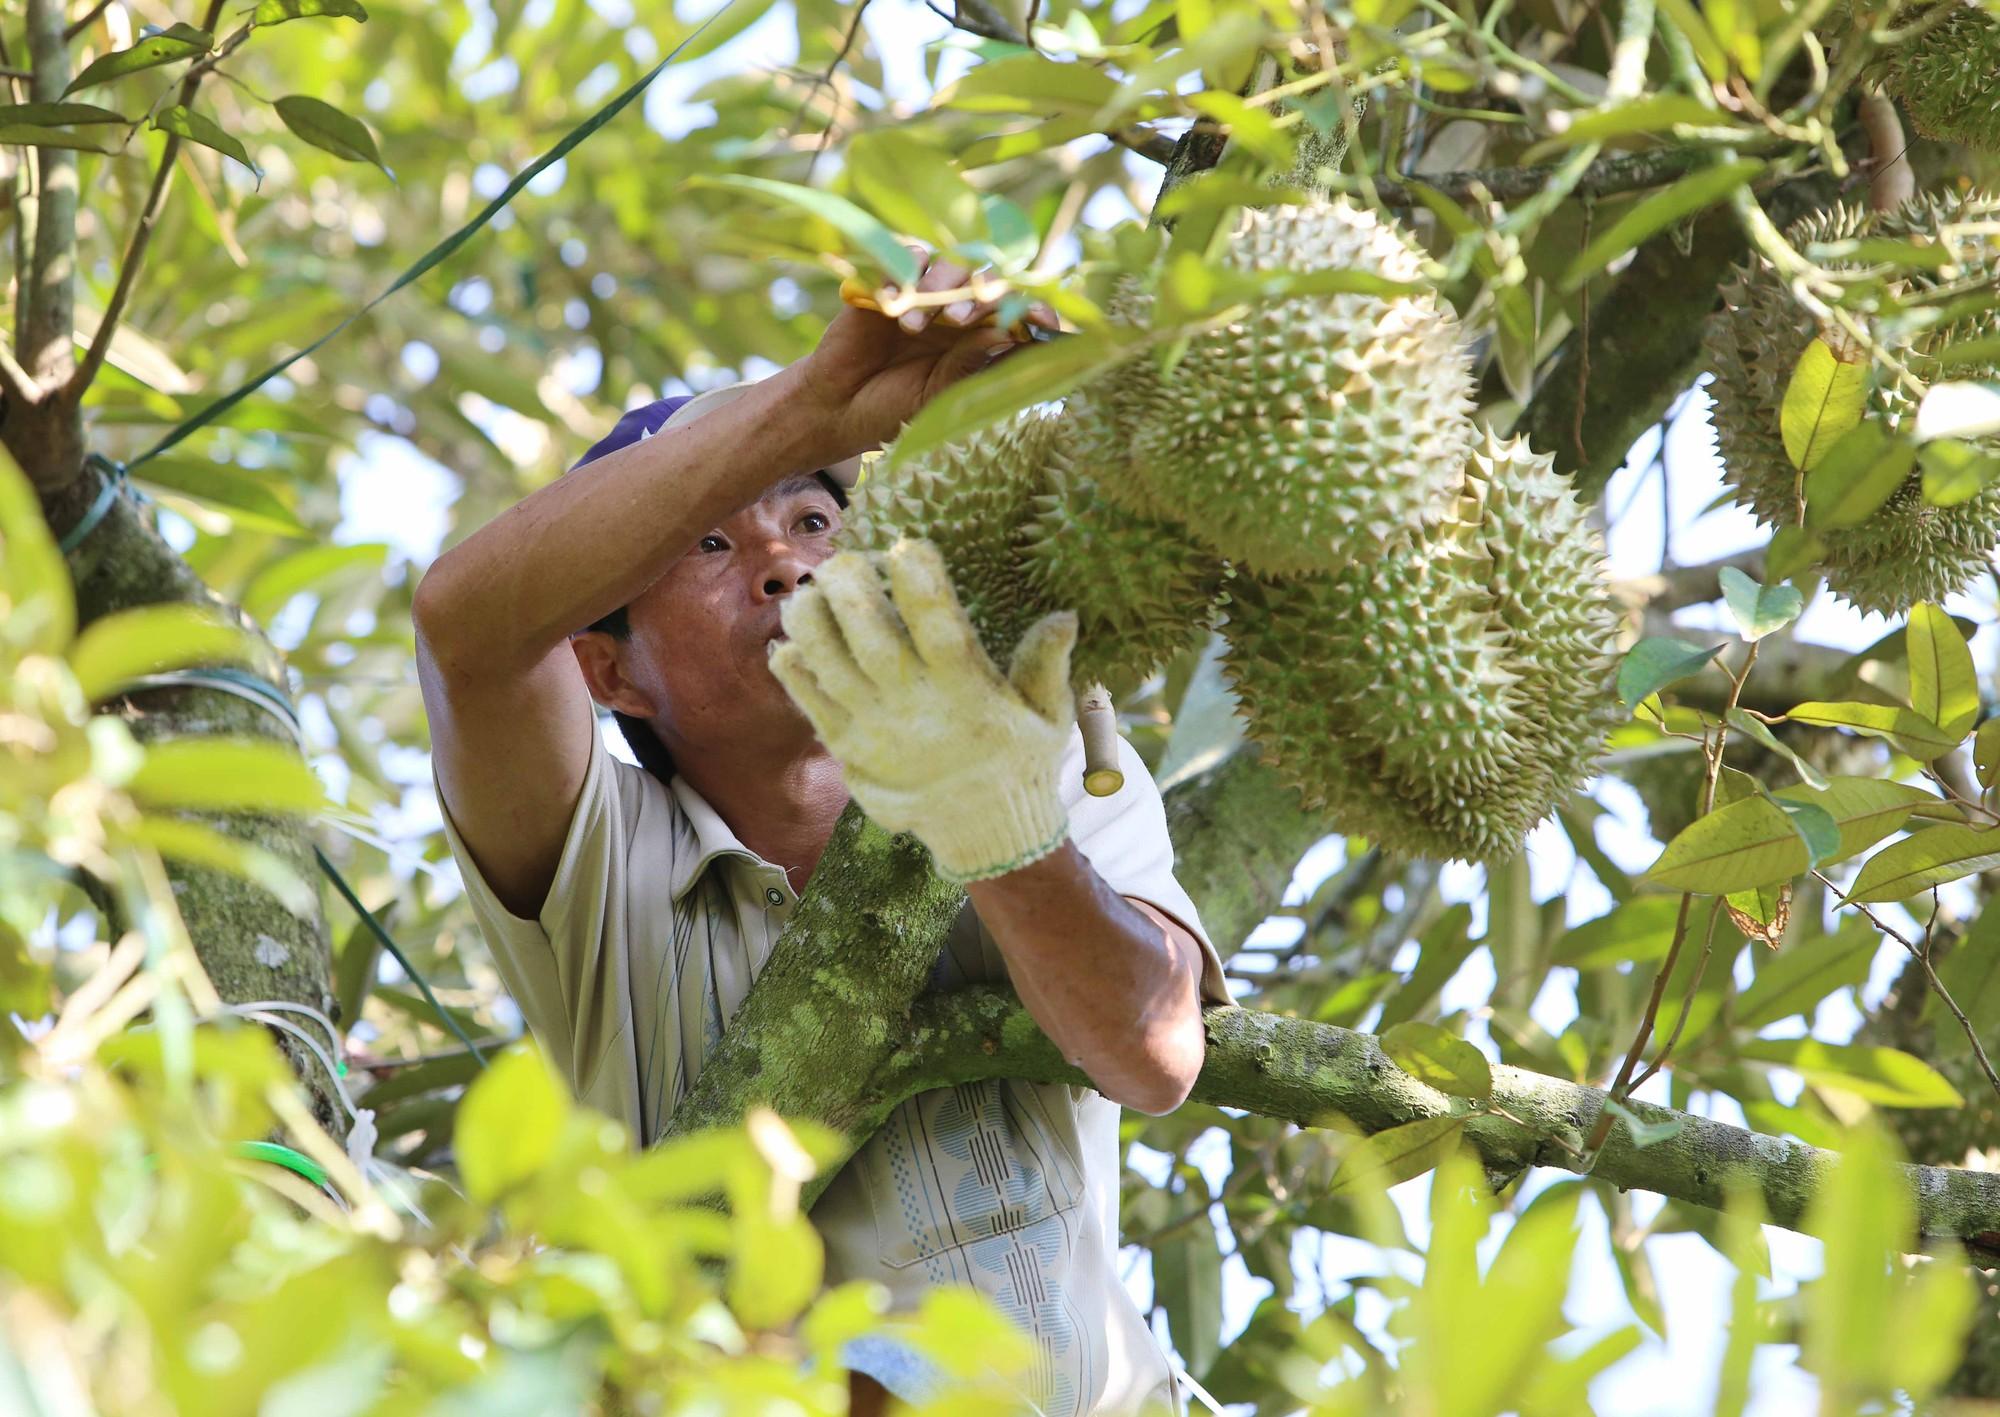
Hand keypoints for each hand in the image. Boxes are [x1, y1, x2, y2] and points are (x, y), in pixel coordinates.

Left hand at [766, 539, 1077, 883]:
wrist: (980, 834)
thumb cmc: (1018, 762)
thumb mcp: (1049, 716)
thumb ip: (1047, 663)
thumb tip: (1066, 615)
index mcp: (968, 691)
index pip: (940, 627)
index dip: (921, 582)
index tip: (908, 544)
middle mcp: (915, 707)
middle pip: (869, 637)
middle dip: (849, 586)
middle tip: (847, 558)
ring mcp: (874, 728)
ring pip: (827, 662)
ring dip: (811, 617)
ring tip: (813, 589)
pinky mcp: (847, 747)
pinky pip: (807, 700)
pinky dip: (793, 665)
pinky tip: (793, 639)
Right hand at [791, 246, 1061, 460]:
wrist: (835, 408)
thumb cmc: (891, 409)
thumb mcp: (936, 395)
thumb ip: (969, 365)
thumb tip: (1007, 335)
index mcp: (980, 339)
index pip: (1017, 314)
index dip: (1033, 312)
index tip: (1041, 321)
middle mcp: (959, 310)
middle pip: (987, 280)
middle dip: (981, 294)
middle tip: (960, 321)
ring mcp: (925, 293)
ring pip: (950, 262)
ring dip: (940, 286)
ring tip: (917, 326)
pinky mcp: (890, 279)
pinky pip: (907, 256)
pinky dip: (903, 273)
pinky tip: (892, 305)